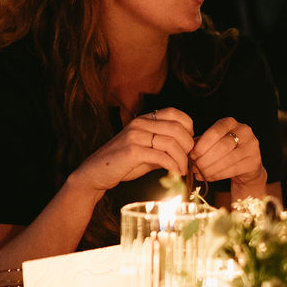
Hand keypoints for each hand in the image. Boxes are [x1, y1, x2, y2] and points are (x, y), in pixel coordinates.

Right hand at [68, 107, 194, 196]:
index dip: (188, 128)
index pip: (175, 113)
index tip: (188, 145)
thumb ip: (165, 148)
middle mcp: (140, 123)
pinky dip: (173, 166)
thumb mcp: (148, 151)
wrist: (96, 173)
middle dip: (188, 146)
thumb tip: (190, 151)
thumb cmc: (124, 163)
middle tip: (188, 160)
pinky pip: (161, 156)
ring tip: (183, 170)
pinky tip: (175, 172)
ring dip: (182, 159)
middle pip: (177, 128)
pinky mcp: (132, 151)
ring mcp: (135, 136)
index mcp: (144, 119)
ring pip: (171, 142)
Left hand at [191, 118, 265, 192]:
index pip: (214, 132)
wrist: (244, 166)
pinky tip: (209, 178)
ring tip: (200, 174)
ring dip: (211, 168)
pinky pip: (234, 169)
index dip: (201, 145)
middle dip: (206, 158)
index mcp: (229, 122)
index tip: (192, 156)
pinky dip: (218, 174)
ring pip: (228, 158)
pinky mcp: (255, 161)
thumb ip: (200, 145)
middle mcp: (244, 130)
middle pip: (222, 146)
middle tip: (195, 167)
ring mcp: (252, 145)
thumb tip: (187, 153)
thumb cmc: (223, 152)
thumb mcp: (211, 144)